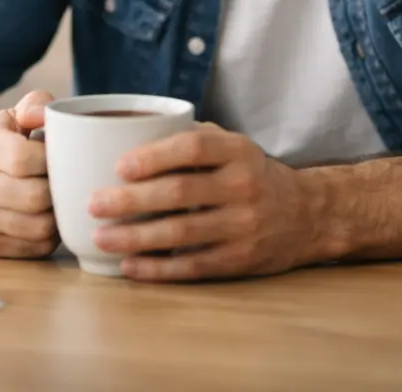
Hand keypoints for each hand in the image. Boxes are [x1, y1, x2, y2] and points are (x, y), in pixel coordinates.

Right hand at [0, 90, 58, 258]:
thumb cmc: (4, 141)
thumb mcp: (17, 114)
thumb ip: (37, 105)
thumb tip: (41, 117)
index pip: (21, 159)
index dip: (52, 160)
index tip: (66, 155)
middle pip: (34, 197)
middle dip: (61, 189)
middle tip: (72, 180)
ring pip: (38, 227)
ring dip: (60, 215)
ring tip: (65, 199)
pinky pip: (34, 248)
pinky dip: (52, 236)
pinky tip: (52, 217)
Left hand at [88, 124, 324, 281]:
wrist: (307, 215)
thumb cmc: (253, 174)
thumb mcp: (234, 146)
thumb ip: (193, 138)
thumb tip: (134, 132)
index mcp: (238, 151)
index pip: (192, 148)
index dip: (153, 156)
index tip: (119, 165)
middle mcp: (243, 186)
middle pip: (179, 193)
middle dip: (130, 200)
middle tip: (94, 203)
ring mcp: (243, 226)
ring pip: (181, 233)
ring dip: (135, 237)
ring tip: (101, 237)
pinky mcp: (240, 260)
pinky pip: (192, 266)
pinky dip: (157, 269)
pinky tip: (129, 266)